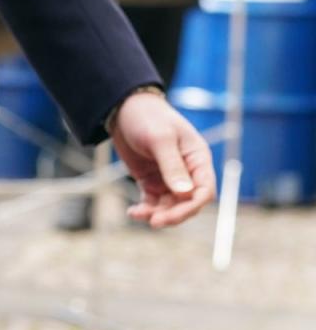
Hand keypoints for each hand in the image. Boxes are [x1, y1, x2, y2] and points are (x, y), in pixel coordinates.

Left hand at [110, 93, 215, 228]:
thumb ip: (172, 165)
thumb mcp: (160, 139)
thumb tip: (185, 192)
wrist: (123, 108)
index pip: (205, 190)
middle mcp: (187, 172)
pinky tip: (133, 212)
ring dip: (157, 214)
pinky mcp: (152, 181)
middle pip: (188, 203)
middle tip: (154, 221)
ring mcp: (169, 178)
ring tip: (139, 214)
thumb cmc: (147, 116)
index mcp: (197, 159)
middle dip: (173, 215)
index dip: (192, 206)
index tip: (173, 215)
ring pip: (170, 207)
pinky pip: (153, 203)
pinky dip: (145, 210)